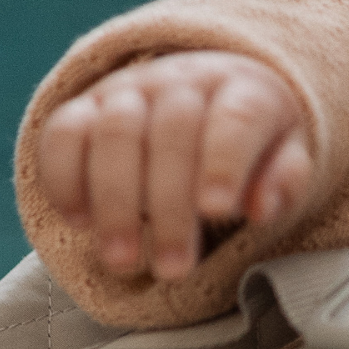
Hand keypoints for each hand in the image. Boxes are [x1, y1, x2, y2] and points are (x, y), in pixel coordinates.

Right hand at [36, 51, 312, 280]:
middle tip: (173, 267)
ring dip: (115, 200)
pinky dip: (64, 178)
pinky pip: (62, 131)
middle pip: (173, 129)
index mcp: (244, 88)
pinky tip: (79, 220)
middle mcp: (185, 80)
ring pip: (115, 130)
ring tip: (123, 258)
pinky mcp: (86, 106)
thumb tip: (262, 206)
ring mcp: (131, 89)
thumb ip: (284, 180)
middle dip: (169, 204)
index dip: (224, 163)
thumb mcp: (285, 156)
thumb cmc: (251, 142)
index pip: (236, 117)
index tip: (217, 211)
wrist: (208, 94)